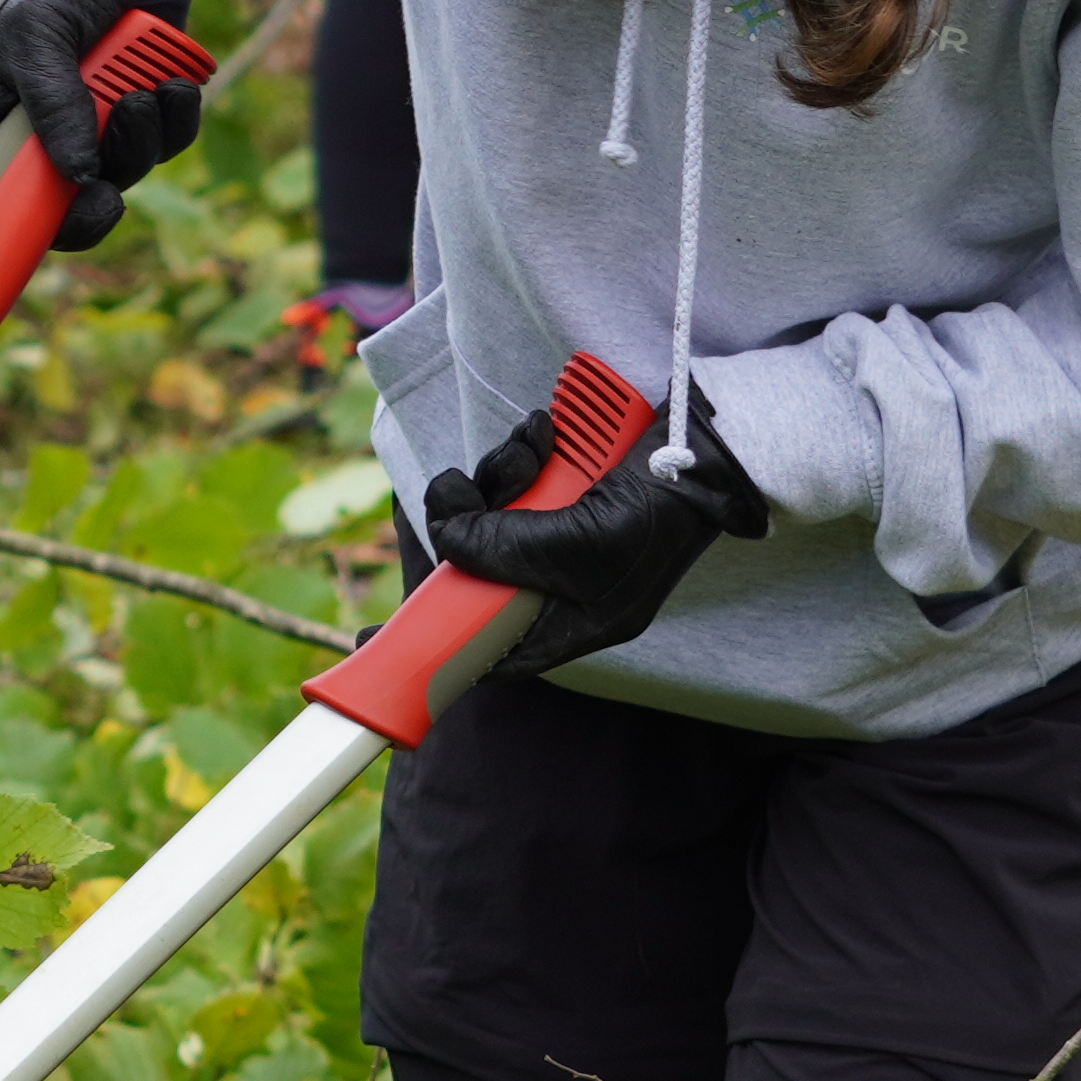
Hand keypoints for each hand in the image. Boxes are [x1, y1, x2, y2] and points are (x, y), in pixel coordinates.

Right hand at [0, 0, 208, 276]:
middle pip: (40, 212)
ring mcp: (89, 137)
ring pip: (112, 181)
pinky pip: (163, 151)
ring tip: (140, 97)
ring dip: (134, 145)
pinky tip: (169, 87)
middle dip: (77, 216)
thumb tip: (79, 174)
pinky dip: (172, 123)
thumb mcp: (37, 31)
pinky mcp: (140, 126)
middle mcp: (32, 138)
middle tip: (100, 201)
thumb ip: (53, 101)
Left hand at [422, 386, 770, 671]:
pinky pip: (513, 478)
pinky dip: (520, 454)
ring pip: (487, 514)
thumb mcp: (577, 545)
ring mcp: (558, 534)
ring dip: (498, 477)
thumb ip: (503, 549)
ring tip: (530, 453)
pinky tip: (542, 434)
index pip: (487, 647)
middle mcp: (561, 584)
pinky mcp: (560, 490)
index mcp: (574, 622)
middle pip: (474, 568)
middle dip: (463, 524)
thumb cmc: (659, 512)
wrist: (712, 446)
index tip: (369, 636)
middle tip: (458, 493)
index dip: (430, 643)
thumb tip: (443, 539)